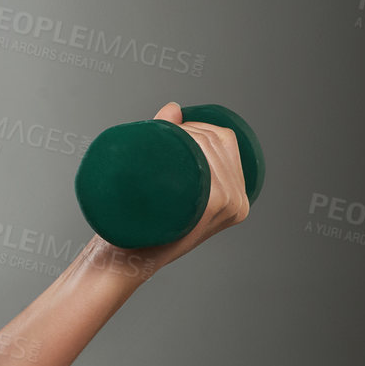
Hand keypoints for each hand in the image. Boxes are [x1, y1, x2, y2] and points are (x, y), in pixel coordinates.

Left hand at [119, 101, 251, 273]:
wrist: (126, 258)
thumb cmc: (143, 225)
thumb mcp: (165, 186)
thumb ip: (171, 144)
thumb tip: (173, 108)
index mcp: (235, 197)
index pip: (225, 140)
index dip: (197, 126)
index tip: (171, 130)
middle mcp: (238, 202)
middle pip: (217, 139)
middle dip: (187, 128)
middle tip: (158, 140)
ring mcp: (228, 204)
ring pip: (210, 146)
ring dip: (185, 135)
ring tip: (159, 149)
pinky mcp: (214, 206)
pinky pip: (208, 163)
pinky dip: (193, 147)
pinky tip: (178, 151)